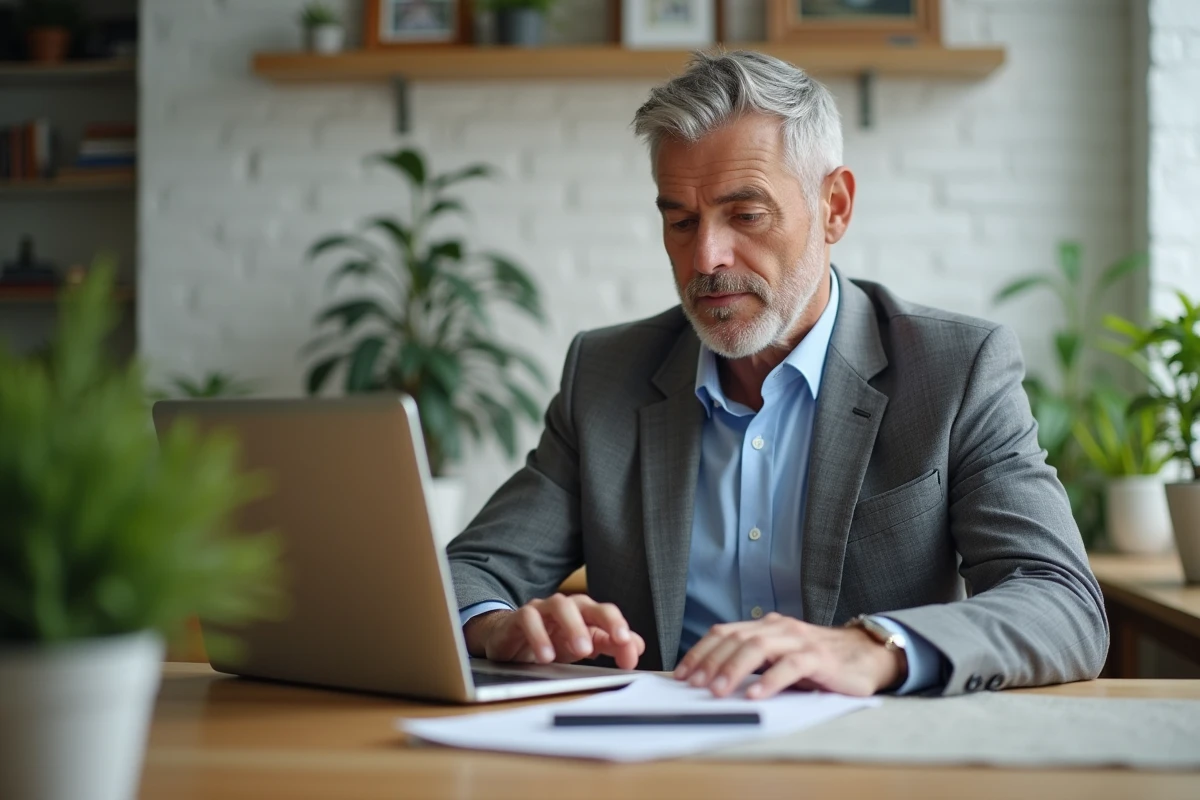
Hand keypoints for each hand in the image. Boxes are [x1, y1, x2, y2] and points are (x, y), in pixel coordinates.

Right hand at [463, 594, 645, 669]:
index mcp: (584, 613)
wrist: (508, 641)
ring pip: (559, 606)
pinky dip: (538, 636)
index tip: (630, 650)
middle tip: (615, 641)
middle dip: (603, 620)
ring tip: (582, 652)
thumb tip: (637, 646)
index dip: (620, 628)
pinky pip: (528, 619)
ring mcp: (541, 610)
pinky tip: (546, 656)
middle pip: (586, 604)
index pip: (606, 614)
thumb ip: (610, 645)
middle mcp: (565, 607)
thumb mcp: (583, 646)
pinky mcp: (518, 618)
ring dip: (572, 626)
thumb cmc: (551, 640)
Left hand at [674, 613, 905, 697]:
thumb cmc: (818, 661)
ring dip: (733, 670)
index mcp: (765, 626)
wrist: (866, 655)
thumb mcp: (780, 657)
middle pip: (736, 639)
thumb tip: (712, 680)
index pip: (724, 633)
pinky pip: (790, 667)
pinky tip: (756, 695)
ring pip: (759, 648)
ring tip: (717, 691)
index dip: (700, 652)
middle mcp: (779, 628)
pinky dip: (771, 681)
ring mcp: (799, 641)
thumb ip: (753, 661)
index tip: (682, 673)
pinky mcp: (819, 658)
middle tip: (693, 684)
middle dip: (710, 662)